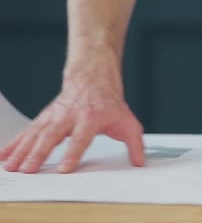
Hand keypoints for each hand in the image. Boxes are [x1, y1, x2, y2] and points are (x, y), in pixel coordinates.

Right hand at [0, 61, 143, 173]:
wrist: (93, 78)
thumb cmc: (110, 104)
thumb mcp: (128, 122)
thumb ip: (135, 143)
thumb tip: (140, 162)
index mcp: (91, 118)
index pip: (81, 138)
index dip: (73, 153)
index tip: (64, 168)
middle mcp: (70, 116)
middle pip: (52, 136)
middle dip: (39, 153)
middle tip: (29, 170)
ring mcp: (55, 116)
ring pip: (36, 134)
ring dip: (22, 150)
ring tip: (12, 167)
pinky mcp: (45, 117)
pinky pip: (28, 131)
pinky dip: (15, 143)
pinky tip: (3, 155)